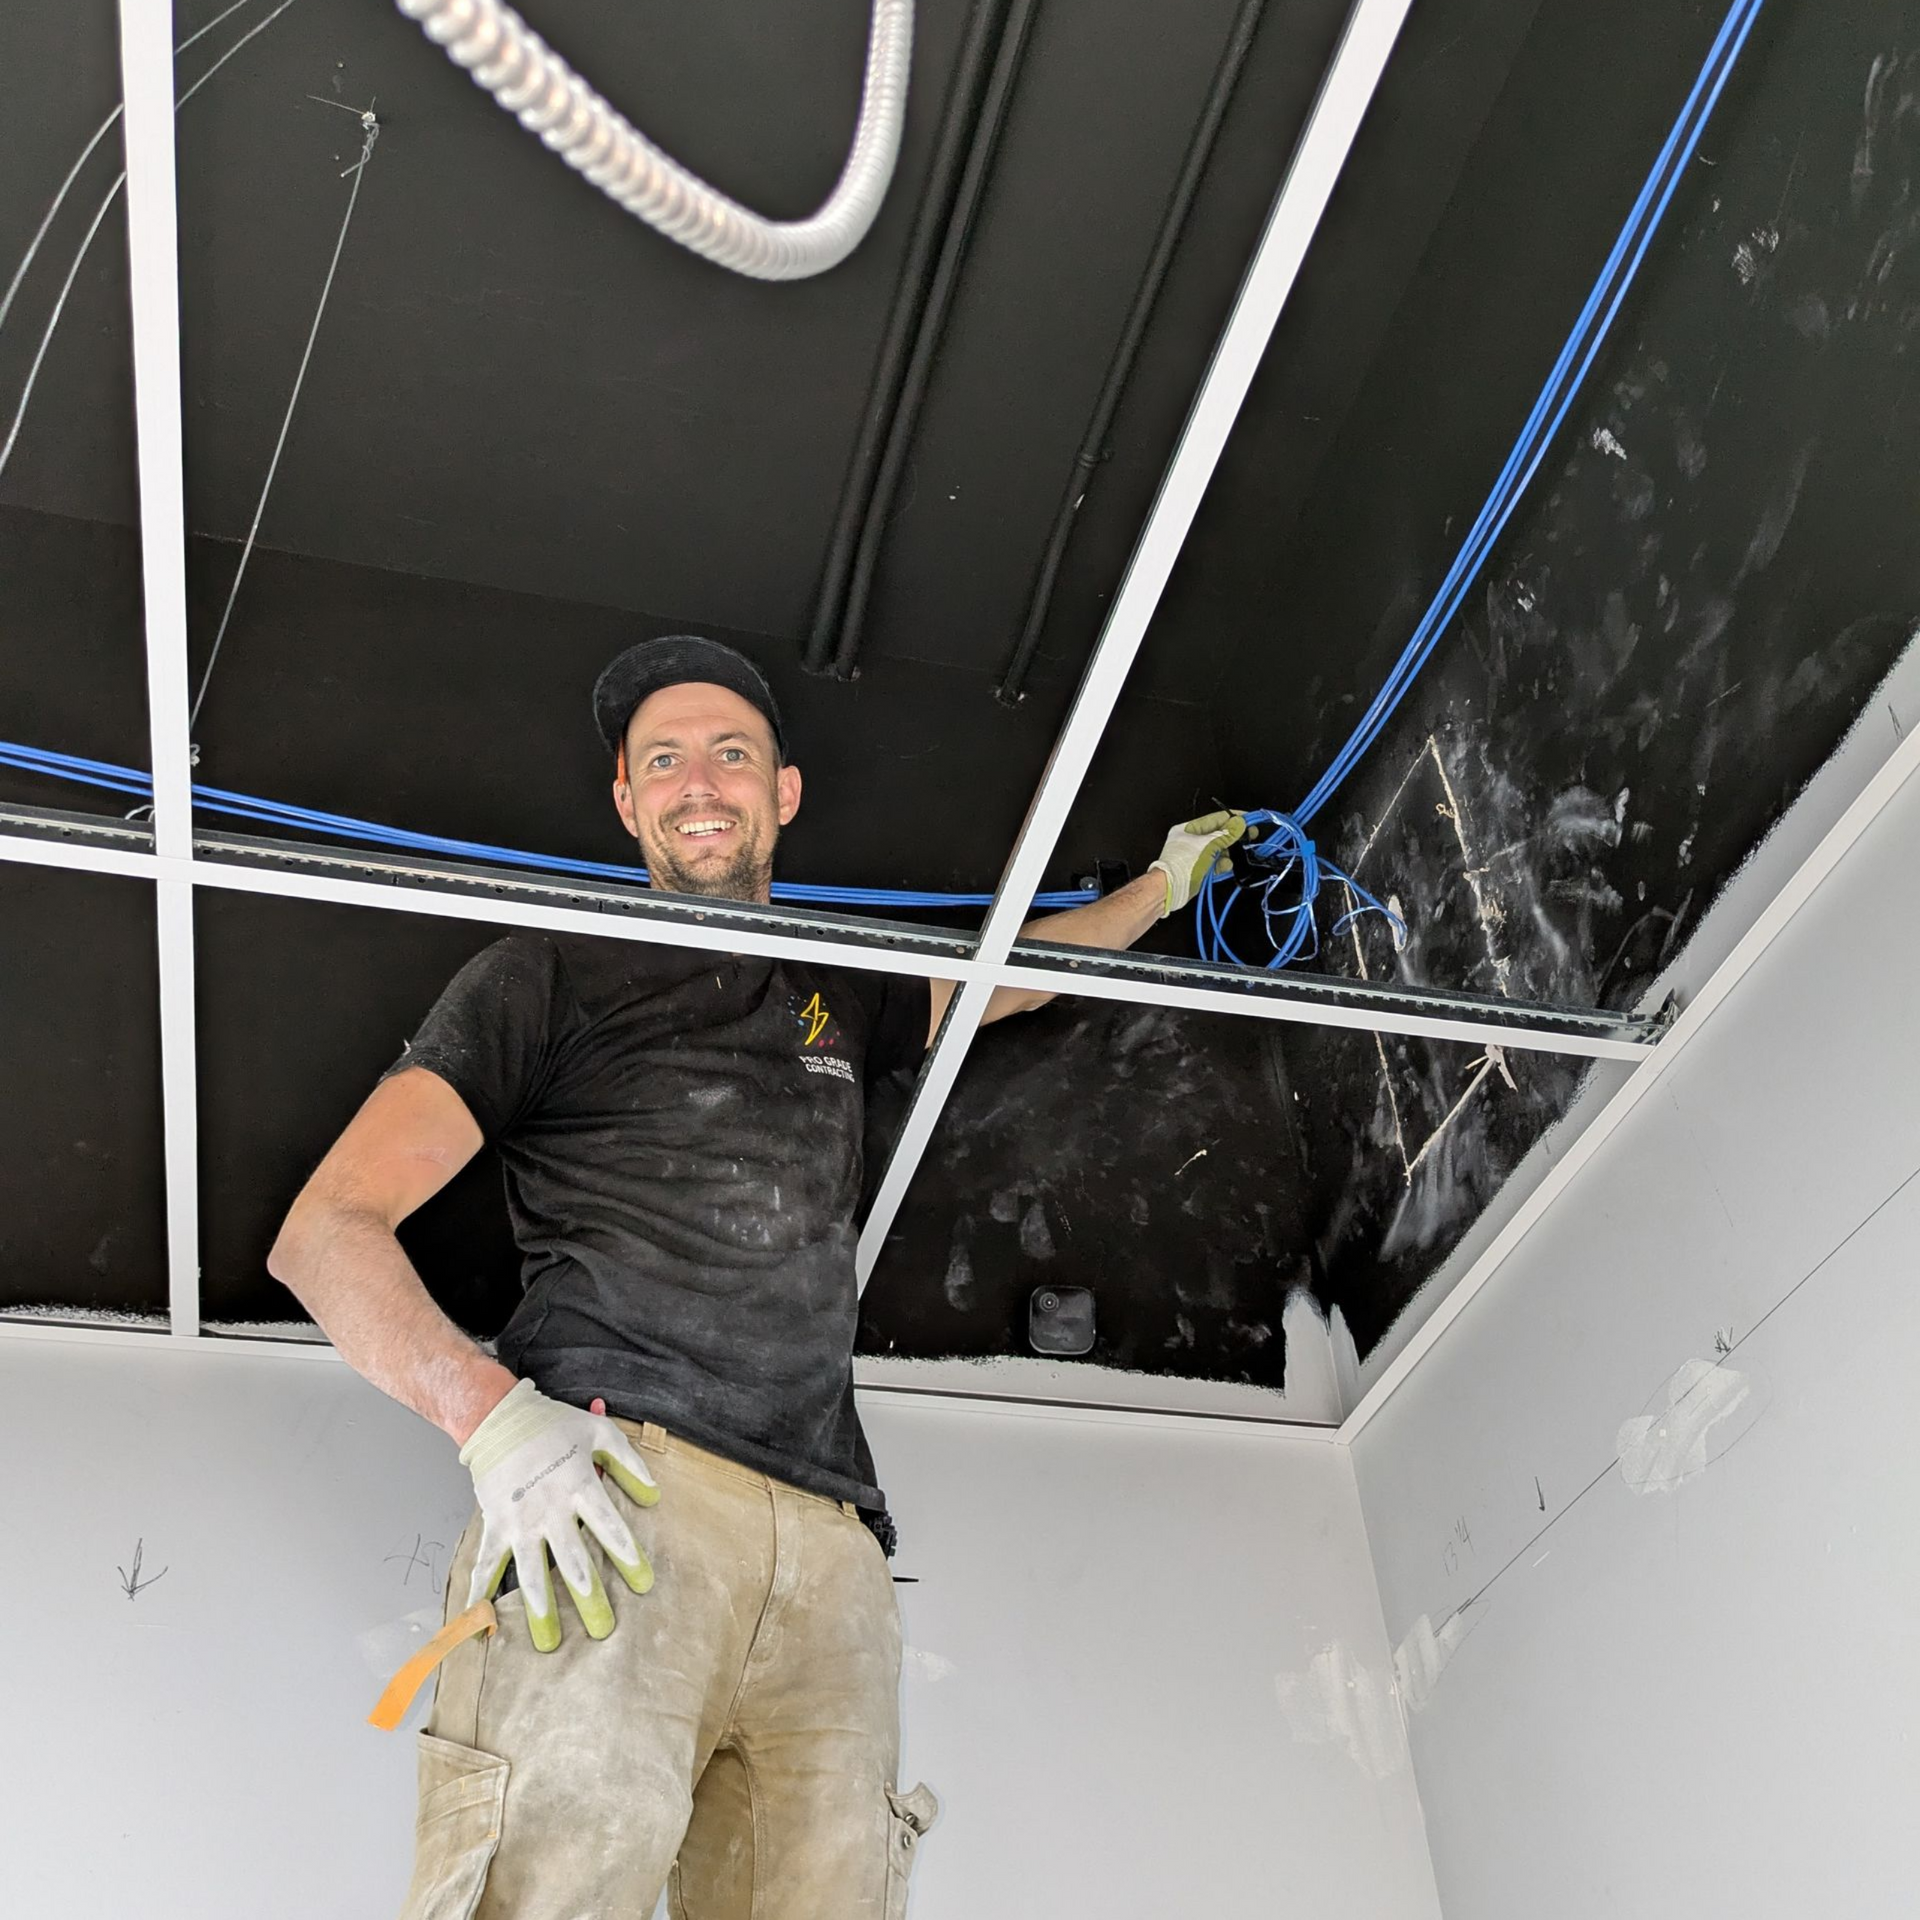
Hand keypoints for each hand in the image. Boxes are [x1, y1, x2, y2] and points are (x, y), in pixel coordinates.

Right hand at [458, 1379, 659, 1651]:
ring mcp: (519, 1522)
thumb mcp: (599, 1432)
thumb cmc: (552, 1424)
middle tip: (605, 1630)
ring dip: (541, 1610)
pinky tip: (480, 1627)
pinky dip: (480, 1597)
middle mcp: (550, 1510)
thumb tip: (654, 1496)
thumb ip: (628, 1463)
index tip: (643, 1584)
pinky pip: (486, 1566)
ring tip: (550, 1643)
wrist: (498, 1418)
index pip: (609, 1528)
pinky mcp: (494, 1526)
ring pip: (532, 1573)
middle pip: (574, 1562)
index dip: (627, 1556)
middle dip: (590, 1598)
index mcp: (579, 1486)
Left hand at [1148, 810, 1246, 917]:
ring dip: (1228, 852)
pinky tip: (1226, 866)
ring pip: (1218, 850)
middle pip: (1218, 834)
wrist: (1170, 889)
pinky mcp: (1198, 869)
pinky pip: (1215, 863)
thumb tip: (1240, 823)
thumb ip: (1225, 834)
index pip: (1216, 818)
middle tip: (1251, 835)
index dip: (1234, 818)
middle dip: (1233, 837)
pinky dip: (1222, 864)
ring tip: (1234, 855)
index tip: (1249, 819)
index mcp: (1189, 828)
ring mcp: (1195, 855)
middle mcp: (1191, 840)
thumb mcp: (1207, 845)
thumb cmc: (1182, 864)